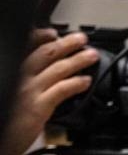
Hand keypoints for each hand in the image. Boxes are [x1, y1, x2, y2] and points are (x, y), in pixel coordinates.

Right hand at [1, 29, 97, 154]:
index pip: (25, 47)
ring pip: (57, 69)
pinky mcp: (38, 107)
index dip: (40, 37)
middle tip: (81, 39)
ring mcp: (27, 91)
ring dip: (77, 60)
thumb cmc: (3, 120)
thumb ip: (21, 81)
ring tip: (91, 56)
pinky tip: (86, 81)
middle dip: (65, 44)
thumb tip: (39, 72)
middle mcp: (15, 77)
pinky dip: (76, 83)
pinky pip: (61, 90)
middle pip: (44, 53)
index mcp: (9, 71)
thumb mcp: (8, 93)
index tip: (53, 34)